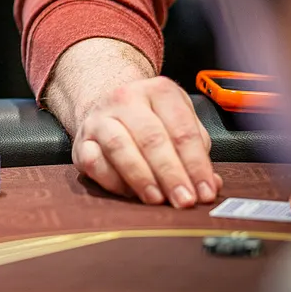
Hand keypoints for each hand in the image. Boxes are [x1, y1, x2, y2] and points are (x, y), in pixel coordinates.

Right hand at [48, 40, 219, 207]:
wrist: (108, 104)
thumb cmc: (152, 119)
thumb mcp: (180, 121)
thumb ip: (197, 150)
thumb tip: (209, 184)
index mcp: (159, 91)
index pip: (182, 130)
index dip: (196, 165)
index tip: (205, 192)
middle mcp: (126, 98)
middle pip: (151, 138)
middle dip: (171, 174)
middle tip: (184, 200)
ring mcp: (100, 118)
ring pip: (119, 146)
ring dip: (141, 177)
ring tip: (157, 199)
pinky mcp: (81, 139)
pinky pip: (93, 161)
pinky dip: (111, 180)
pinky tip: (128, 192)